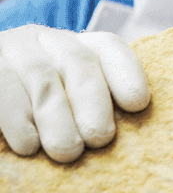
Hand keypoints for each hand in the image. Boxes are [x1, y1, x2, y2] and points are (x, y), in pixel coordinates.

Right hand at [0, 24, 150, 162]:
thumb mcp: (64, 96)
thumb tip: (114, 136)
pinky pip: (3, 88)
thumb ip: (89, 105)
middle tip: (100, 138)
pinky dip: (17, 120)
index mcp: (72, 44)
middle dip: (93, 100)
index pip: (107, 47)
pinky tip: (29, 146)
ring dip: (58, 117)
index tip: (138, 104)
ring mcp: (12, 50)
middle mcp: (44, 40)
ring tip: (69, 151)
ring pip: (42, 76)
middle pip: (78, 61)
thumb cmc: (32, 106)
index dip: (126, 72)